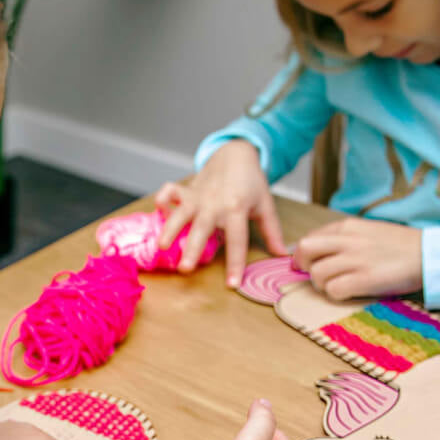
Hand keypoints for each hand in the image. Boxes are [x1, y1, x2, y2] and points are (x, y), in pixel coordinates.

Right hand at [154, 140, 287, 287]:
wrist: (236, 154)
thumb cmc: (251, 183)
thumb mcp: (265, 206)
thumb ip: (271, 231)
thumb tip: (283, 254)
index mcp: (237, 210)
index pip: (237, 241)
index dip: (235, 264)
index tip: (232, 284)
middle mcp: (215, 205)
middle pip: (203, 230)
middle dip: (192, 249)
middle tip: (185, 269)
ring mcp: (199, 197)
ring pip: (182, 214)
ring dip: (170, 228)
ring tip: (162, 246)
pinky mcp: (187, 190)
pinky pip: (171, 192)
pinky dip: (163, 198)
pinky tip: (157, 210)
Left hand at [292, 217, 422, 299]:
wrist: (431, 255)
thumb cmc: (401, 247)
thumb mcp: (368, 232)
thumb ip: (343, 239)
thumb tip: (317, 253)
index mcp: (348, 227)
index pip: (309, 238)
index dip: (304, 255)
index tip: (309, 265)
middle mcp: (348, 240)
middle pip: (305, 250)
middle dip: (304, 266)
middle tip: (317, 277)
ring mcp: (356, 260)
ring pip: (317, 274)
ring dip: (323, 285)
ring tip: (339, 286)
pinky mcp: (365, 279)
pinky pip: (334, 290)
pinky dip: (337, 295)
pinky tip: (350, 293)